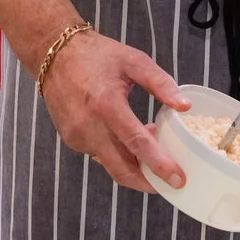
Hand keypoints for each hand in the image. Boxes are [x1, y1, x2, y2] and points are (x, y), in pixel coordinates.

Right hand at [37, 30, 190, 191]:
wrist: (54, 54)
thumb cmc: (96, 55)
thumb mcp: (134, 61)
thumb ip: (161, 83)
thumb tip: (184, 106)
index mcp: (107, 104)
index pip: (137, 144)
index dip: (159, 165)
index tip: (178, 179)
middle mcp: (89, 126)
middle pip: (122, 169)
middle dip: (148, 182)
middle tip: (170, 184)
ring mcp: (77, 136)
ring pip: (111, 164)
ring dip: (133, 165)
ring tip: (151, 152)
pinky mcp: (71, 139)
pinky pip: (99, 154)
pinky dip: (116, 153)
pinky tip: (127, 139)